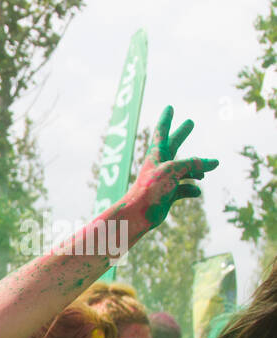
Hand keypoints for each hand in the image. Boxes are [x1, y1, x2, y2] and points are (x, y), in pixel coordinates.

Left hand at [121, 106, 217, 230]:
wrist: (139, 215)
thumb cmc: (151, 188)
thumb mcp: (174, 170)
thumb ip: (195, 163)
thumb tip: (214, 164)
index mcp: (157, 155)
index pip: (162, 132)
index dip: (167, 120)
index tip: (170, 107)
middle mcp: (160, 165)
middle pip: (174, 145)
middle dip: (182, 134)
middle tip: (190, 122)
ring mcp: (164, 179)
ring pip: (184, 169)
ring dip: (196, 170)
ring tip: (205, 173)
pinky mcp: (167, 194)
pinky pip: (184, 188)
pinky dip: (191, 189)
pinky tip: (196, 192)